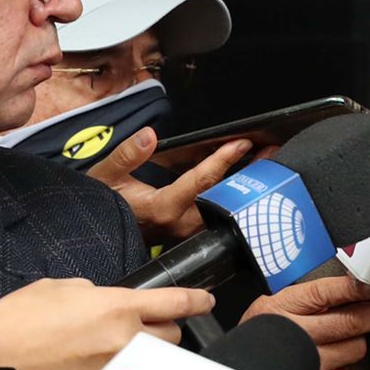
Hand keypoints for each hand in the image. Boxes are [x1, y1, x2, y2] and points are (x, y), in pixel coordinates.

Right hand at [0, 278, 214, 369]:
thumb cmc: (17, 321)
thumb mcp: (60, 288)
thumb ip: (94, 293)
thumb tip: (103, 301)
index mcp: (118, 306)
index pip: (176, 303)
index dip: (197, 301)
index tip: (206, 301)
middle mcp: (124, 341)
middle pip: (172, 339)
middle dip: (165, 332)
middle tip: (149, 330)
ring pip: (152, 367)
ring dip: (145, 359)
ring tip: (123, 355)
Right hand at [87, 128, 251, 243]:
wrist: (99, 234)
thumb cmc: (103, 204)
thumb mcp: (107, 175)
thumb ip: (128, 154)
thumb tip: (149, 135)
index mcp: (163, 208)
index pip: (201, 182)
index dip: (222, 160)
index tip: (241, 143)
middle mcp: (180, 224)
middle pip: (224, 197)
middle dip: (248, 174)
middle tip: (271, 153)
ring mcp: (188, 231)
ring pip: (225, 208)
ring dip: (245, 186)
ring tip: (266, 163)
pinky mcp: (190, 233)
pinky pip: (218, 213)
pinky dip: (233, 195)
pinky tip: (246, 180)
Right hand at [240, 275, 369, 369]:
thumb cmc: (257, 342)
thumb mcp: (272, 308)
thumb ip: (307, 299)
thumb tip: (350, 287)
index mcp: (284, 309)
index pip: (327, 292)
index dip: (356, 287)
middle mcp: (298, 337)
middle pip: (352, 322)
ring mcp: (309, 367)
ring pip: (356, 349)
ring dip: (353, 344)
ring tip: (338, 342)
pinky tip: (326, 366)